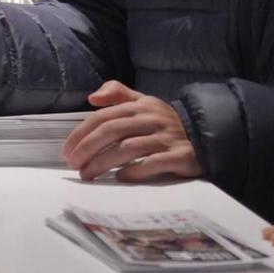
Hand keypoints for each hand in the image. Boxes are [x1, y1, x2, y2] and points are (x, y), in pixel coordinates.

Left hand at [62, 81, 201, 182]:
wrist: (205, 135)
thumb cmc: (166, 123)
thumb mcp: (144, 102)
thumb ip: (118, 94)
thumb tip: (92, 97)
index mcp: (140, 106)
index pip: (104, 117)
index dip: (82, 134)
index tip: (67, 152)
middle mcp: (152, 119)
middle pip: (112, 131)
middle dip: (88, 149)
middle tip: (74, 166)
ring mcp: (167, 137)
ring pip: (129, 148)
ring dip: (104, 163)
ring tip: (88, 175)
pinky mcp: (180, 156)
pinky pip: (154, 163)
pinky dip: (134, 171)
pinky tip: (120, 178)